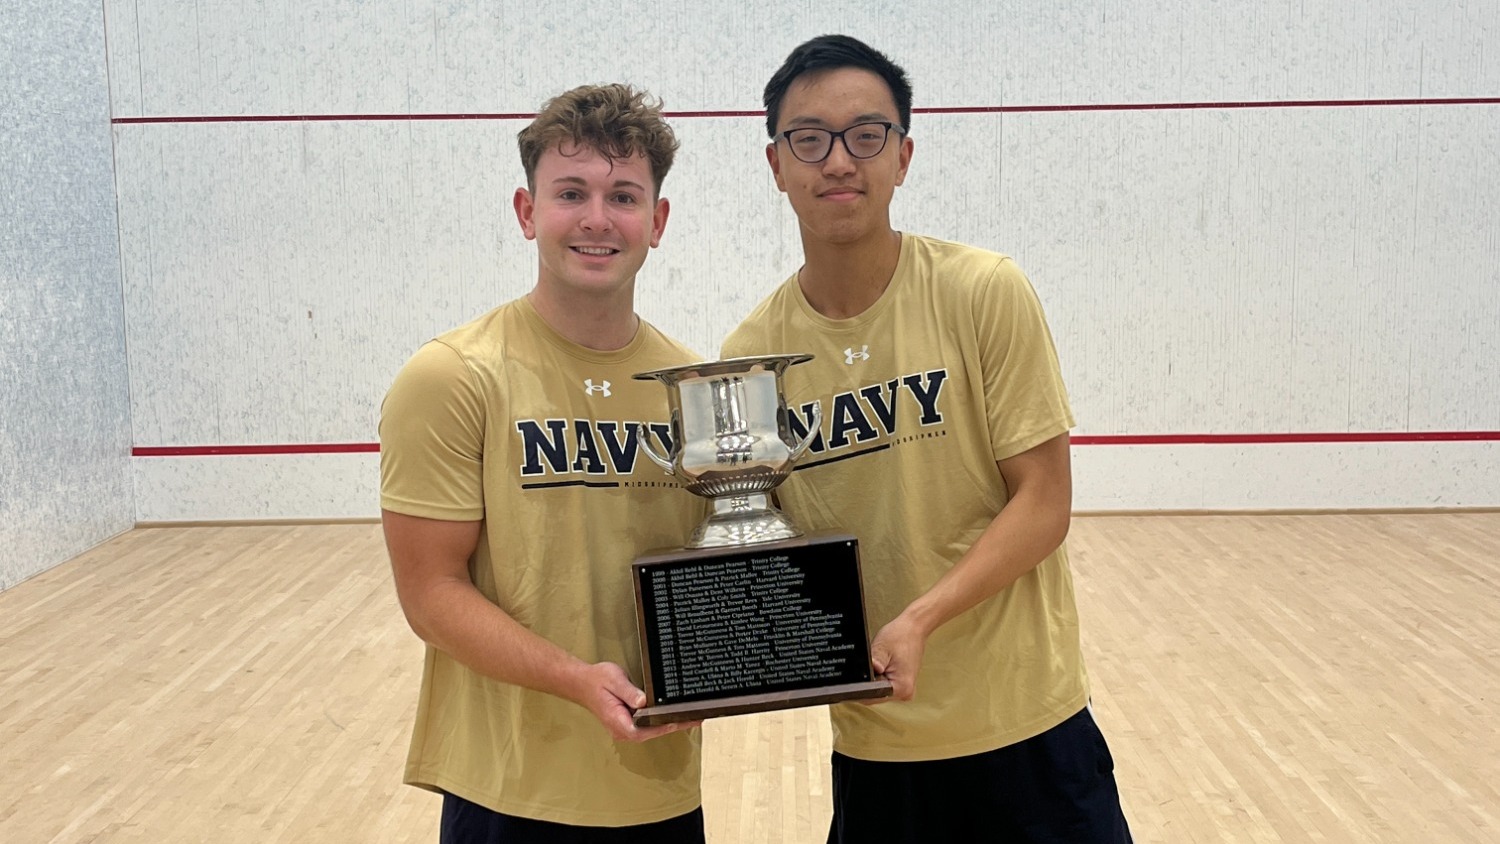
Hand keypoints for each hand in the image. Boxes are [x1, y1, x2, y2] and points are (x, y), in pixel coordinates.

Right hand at [574, 661, 700, 741]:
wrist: (582, 682)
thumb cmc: (596, 681)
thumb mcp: (615, 681)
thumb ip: (630, 692)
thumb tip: (644, 701)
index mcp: (619, 722)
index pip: (646, 730)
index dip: (666, 727)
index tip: (683, 720)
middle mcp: (622, 730)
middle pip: (652, 732)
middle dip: (674, 725)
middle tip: (695, 718)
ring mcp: (625, 728)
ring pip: (651, 730)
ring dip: (669, 724)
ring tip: (690, 717)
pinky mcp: (627, 723)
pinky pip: (647, 724)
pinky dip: (660, 720)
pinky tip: (672, 713)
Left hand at [868, 612, 928, 701]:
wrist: (914, 628)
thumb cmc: (901, 635)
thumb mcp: (881, 648)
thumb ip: (871, 664)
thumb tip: (860, 678)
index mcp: (902, 687)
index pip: (871, 697)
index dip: (860, 688)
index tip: (858, 676)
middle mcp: (905, 692)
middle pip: (875, 695)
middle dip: (868, 682)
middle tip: (872, 664)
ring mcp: (905, 689)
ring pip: (879, 690)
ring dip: (874, 679)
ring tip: (880, 662)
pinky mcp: (903, 684)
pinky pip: (885, 685)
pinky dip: (880, 677)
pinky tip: (884, 664)